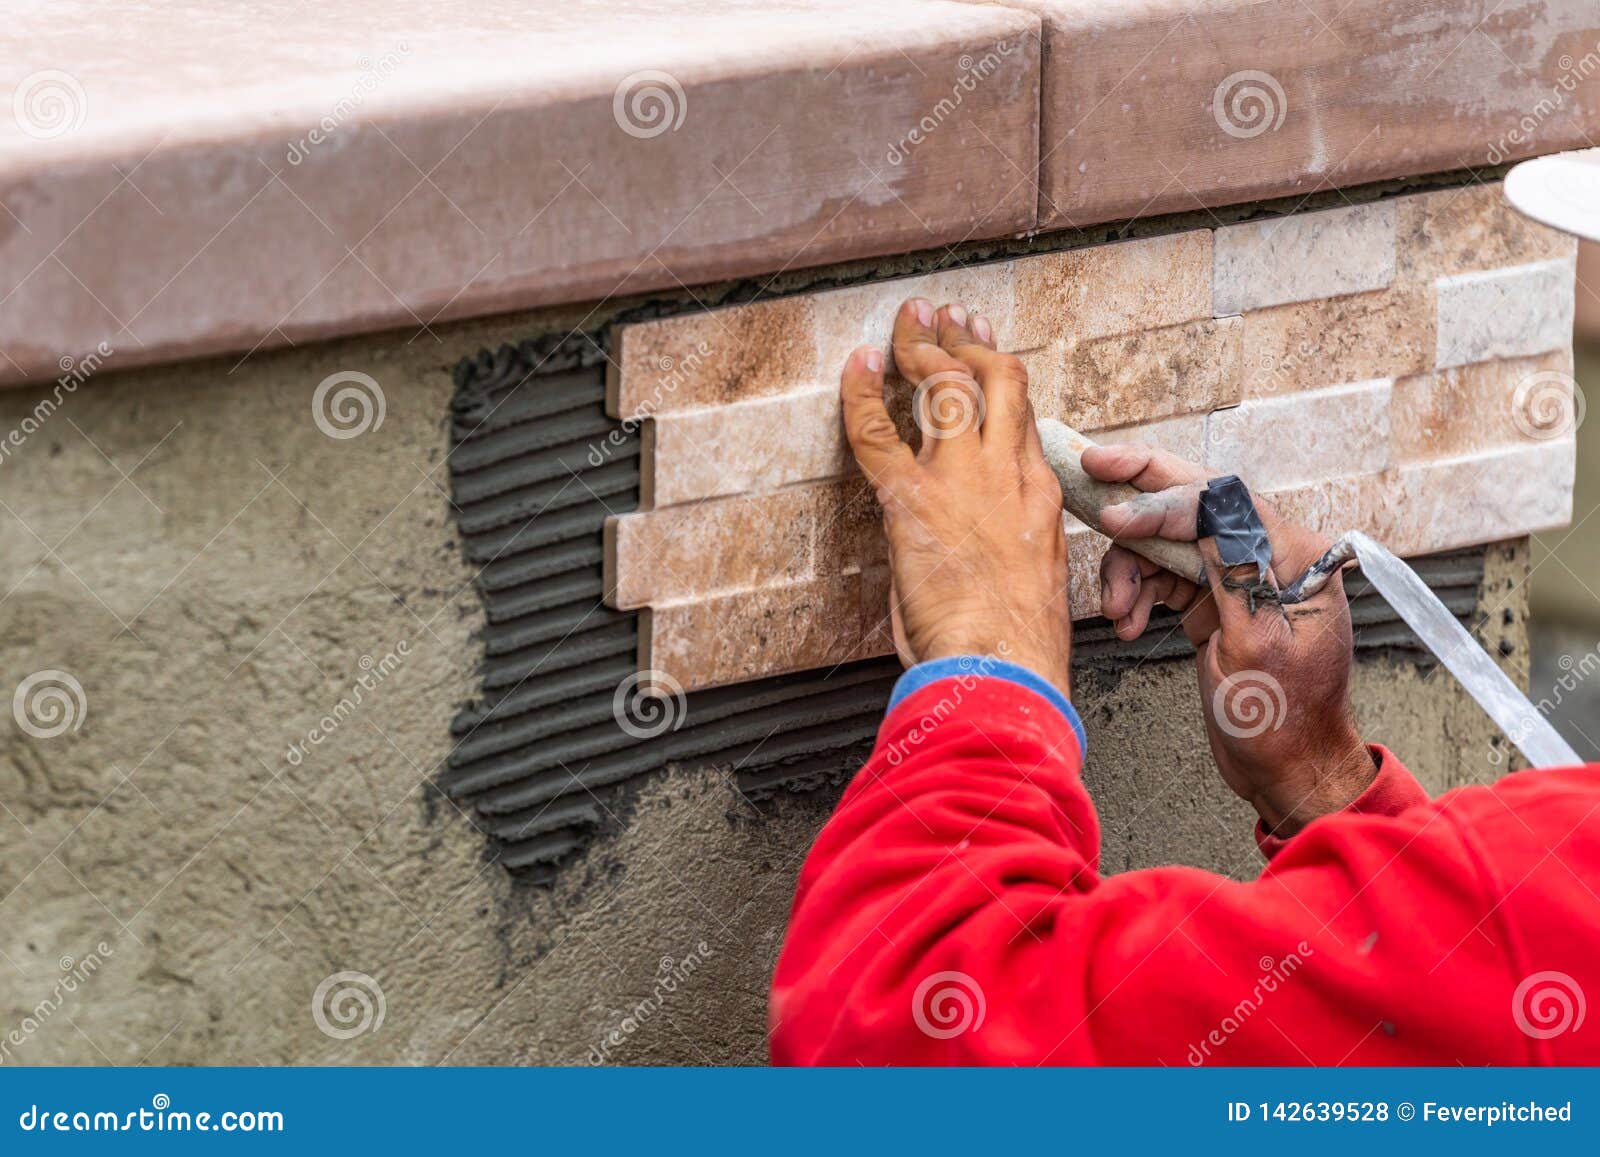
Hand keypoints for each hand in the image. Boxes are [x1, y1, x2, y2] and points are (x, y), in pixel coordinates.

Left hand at [840, 299, 1071, 695]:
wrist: (1004, 667)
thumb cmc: (1016, 646)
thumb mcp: (1030, 583)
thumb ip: (1002, 547)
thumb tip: (971, 547)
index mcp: (1038, 495)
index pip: (1021, 414)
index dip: (1000, 374)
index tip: (985, 351)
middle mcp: (1007, 474)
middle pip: (996, 381)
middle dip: (968, 341)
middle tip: (947, 318)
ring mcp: (961, 480)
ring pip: (948, 386)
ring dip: (923, 347)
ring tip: (908, 321)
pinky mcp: (912, 499)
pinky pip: (877, 431)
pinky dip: (862, 393)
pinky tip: (857, 363)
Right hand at [1081, 444, 1376, 835]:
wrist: (1286, 768)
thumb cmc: (1282, 718)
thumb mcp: (1255, 644)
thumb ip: (1231, 570)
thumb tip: (1207, 505)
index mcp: (1297, 558)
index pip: (1224, 502)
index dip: (1164, 500)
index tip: (1116, 515)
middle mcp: (1270, 555)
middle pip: (1197, 502)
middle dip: (1142, 491)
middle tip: (1091, 469)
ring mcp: (1239, 575)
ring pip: (1169, 541)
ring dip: (1132, 569)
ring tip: (1117, 612)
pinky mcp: (1215, 598)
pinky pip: (1164, 574)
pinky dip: (1139, 592)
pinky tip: (1128, 621)